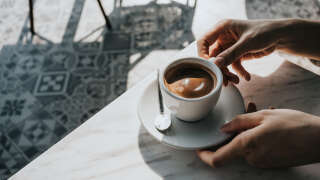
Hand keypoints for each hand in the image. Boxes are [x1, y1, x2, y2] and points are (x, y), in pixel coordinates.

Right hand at [197, 19, 284, 84]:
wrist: (280, 36)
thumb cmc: (265, 31)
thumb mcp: (248, 42)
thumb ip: (231, 53)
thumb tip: (216, 64)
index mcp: (222, 28)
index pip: (203, 42)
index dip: (203, 55)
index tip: (210, 67)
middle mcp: (223, 37)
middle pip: (212, 56)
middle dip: (218, 68)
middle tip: (224, 79)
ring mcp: (228, 46)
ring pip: (221, 63)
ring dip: (227, 73)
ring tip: (236, 80)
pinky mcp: (236, 54)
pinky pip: (232, 66)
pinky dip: (237, 72)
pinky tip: (246, 77)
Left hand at [197, 108, 319, 167]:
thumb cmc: (294, 125)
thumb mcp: (264, 116)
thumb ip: (239, 122)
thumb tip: (223, 128)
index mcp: (247, 146)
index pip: (217, 159)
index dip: (204, 155)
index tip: (199, 147)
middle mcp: (252, 157)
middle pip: (233, 145)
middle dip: (236, 129)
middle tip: (247, 110)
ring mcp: (262, 162)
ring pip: (246, 144)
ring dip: (249, 129)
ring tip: (262, 112)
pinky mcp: (270, 162)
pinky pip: (256, 148)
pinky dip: (258, 135)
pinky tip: (270, 123)